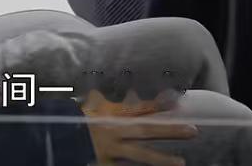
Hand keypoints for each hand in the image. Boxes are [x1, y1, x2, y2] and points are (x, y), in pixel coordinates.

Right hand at [82, 90, 196, 165]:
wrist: (59, 139)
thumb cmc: (74, 121)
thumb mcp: (87, 108)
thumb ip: (98, 101)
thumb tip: (98, 92)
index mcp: (112, 115)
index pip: (140, 108)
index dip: (158, 104)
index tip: (177, 101)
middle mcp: (115, 131)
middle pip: (147, 130)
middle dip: (170, 130)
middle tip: (193, 131)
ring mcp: (112, 150)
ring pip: (140, 154)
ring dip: (161, 158)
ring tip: (181, 163)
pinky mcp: (107, 164)